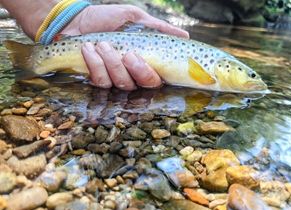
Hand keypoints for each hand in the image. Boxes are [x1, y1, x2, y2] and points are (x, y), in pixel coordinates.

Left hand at [61, 4, 188, 89]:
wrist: (79, 21)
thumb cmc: (109, 19)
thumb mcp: (135, 18)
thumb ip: (159, 28)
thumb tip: (185, 36)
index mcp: (146, 62)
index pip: (157, 77)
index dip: (151, 72)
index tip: (139, 55)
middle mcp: (133, 75)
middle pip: (142, 85)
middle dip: (136, 70)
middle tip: (127, 53)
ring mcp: (116, 79)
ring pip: (121, 83)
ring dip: (111, 62)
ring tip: (102, 43)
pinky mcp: (99, 80)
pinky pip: (101, 81)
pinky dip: (95, 63)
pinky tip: (88, 48)